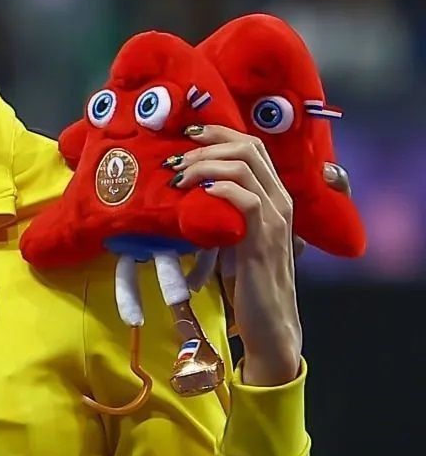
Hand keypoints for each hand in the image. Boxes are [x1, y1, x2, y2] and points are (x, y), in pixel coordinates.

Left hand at [174, 124, 301, 384]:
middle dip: (207, 143)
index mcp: (273, 195)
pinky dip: (219, 189)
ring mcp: (275, 218)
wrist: (269, 323)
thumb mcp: (231, 237)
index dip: (218, 133)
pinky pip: (246, 199)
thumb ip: (218, 213)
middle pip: (249, 147)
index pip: (252, 145)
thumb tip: (183, 191)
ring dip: (204, 165)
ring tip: (176, 177)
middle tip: (175, 157)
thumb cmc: (245, 282)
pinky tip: (197, 193)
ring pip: (244, 167)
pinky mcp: (264, 239)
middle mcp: (280, 200)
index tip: (186, 135)